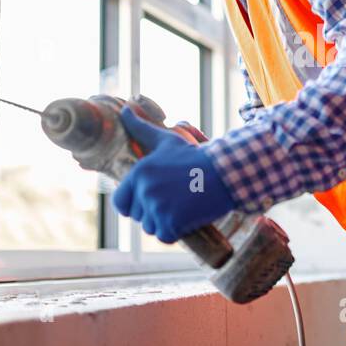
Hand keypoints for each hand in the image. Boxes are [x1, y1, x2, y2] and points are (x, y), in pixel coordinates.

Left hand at [113, 106, 237, 243]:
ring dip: (166, 223)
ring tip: (183, 207)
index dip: (135, 205)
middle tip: (175, 200)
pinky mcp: (172, 222)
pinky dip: (176, 232)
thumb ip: (141, 127)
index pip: (121, 203)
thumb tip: (125, 108)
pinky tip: (188, 218)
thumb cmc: (195, 157)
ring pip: (152, 228)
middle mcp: (145, 189)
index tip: (153, 200)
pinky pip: (165, 236)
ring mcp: (158, 207)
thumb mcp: (166, 140)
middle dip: (154, 213)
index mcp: (139, 172)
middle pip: (139, 217)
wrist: (224, 173)